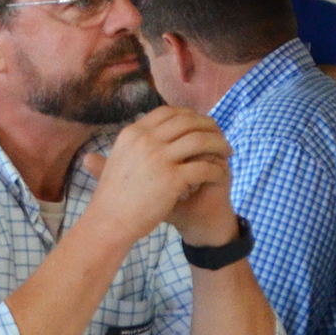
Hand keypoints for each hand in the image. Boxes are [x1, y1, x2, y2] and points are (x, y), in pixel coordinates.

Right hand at [78, 107, 232, 247]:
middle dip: (209, 126)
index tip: (201, 125)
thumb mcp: (115, 160)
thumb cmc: (112, 196)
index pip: (168, 113)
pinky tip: (221, 174)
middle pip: (188, 121)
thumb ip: (132, 145)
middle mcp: (145, 140)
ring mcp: (159, 157)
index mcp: (133, 133)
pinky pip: (204, 167)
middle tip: (220, 136)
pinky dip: (216, 169)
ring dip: (219, 144)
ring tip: (228, 153)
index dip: (189, 116)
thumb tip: (143, 132)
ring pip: (201, 140)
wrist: (108, 222)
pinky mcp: (171, 178)